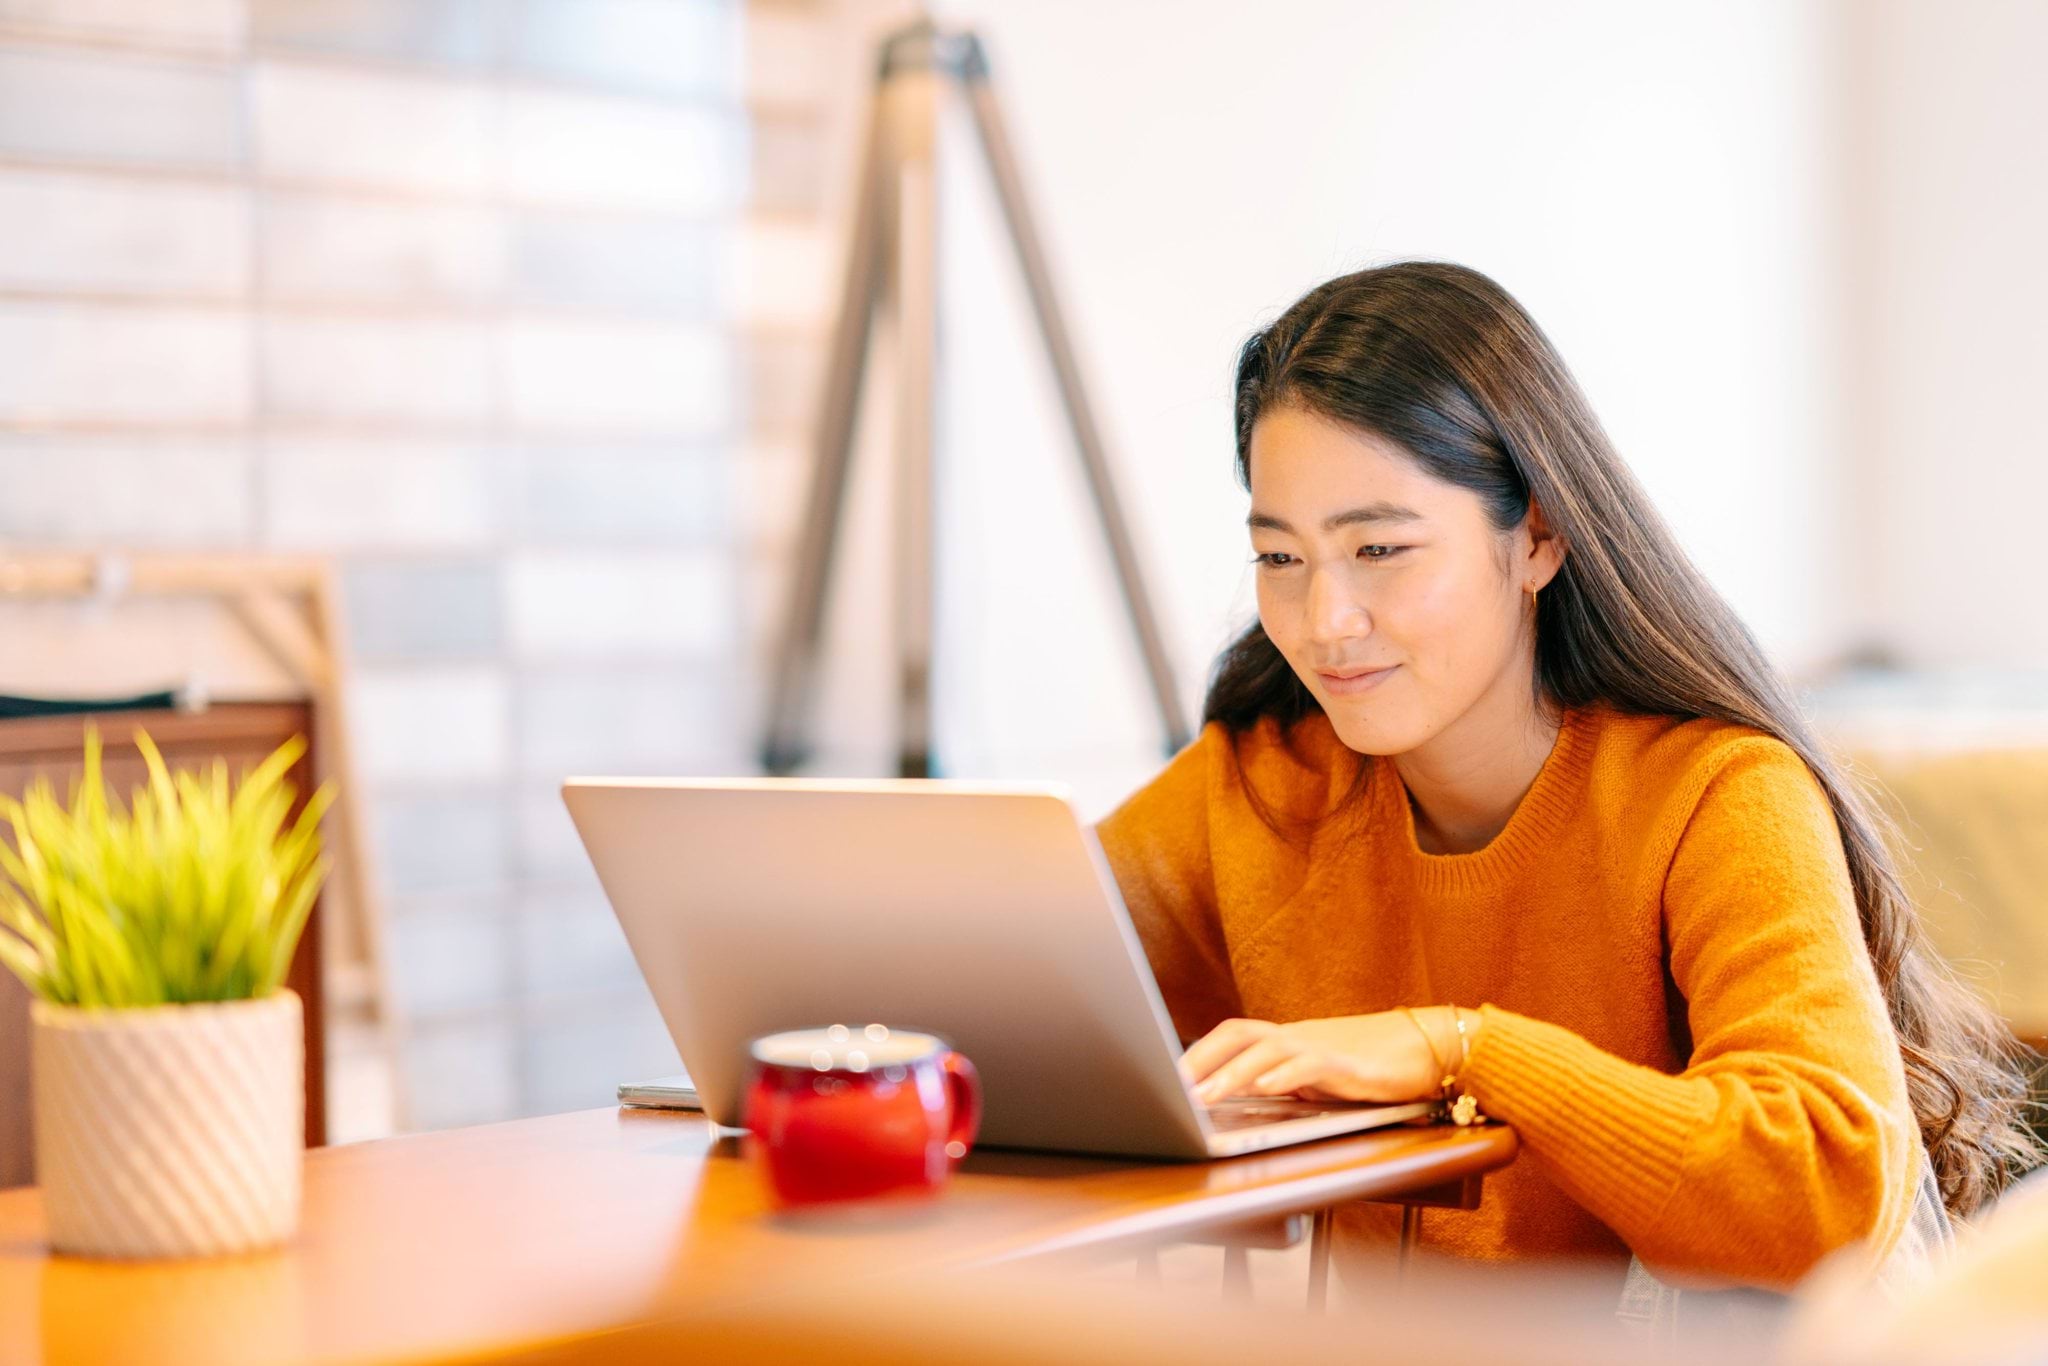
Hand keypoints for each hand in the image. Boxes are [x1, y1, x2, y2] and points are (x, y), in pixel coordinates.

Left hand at [1179, 1010, 1455, 1104]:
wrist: (1433, 1049)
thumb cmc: (1376, 1067)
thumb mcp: (1321, 1079)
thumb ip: (1287, 1085)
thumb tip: (1245, 1102)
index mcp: (1289, 1041)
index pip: (1232, 1036)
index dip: (1198, 1054)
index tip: (1166, 1077)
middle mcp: (1299, 1037)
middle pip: (1238, 1034)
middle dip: (1201, 1059)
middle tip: (1171, 1087)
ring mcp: (1323, 1047)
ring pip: (1266, 1050)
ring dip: (1230, 1073)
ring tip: (1202, 1097)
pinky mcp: (1349, 1064)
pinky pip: (1309, 1064)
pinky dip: (1283, 1075)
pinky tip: (1263, 1089)